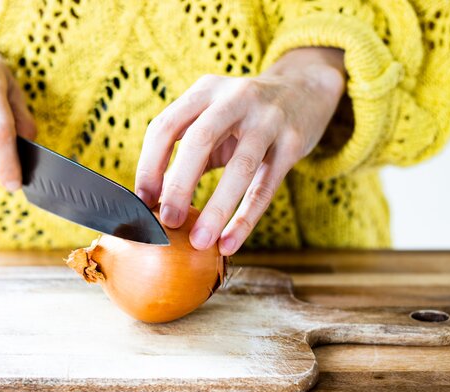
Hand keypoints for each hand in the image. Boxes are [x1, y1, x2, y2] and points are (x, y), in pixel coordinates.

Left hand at [135, 47, 345, 254]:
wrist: (306, 90)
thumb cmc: (246, 116)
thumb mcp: (213, 121)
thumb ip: (186, 154)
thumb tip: (153, 200)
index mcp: (205, 91)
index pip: (165, 126)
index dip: (149, 165)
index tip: (143, 201)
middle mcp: (236, 97)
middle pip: (200, 140)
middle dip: (180, 185)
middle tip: (168, 222)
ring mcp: (268, 118)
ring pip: (240, 167)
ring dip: (216, 209)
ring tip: (200, 241)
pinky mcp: (294, 142)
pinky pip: (265, 187)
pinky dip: (245, 220)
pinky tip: (229, 243)